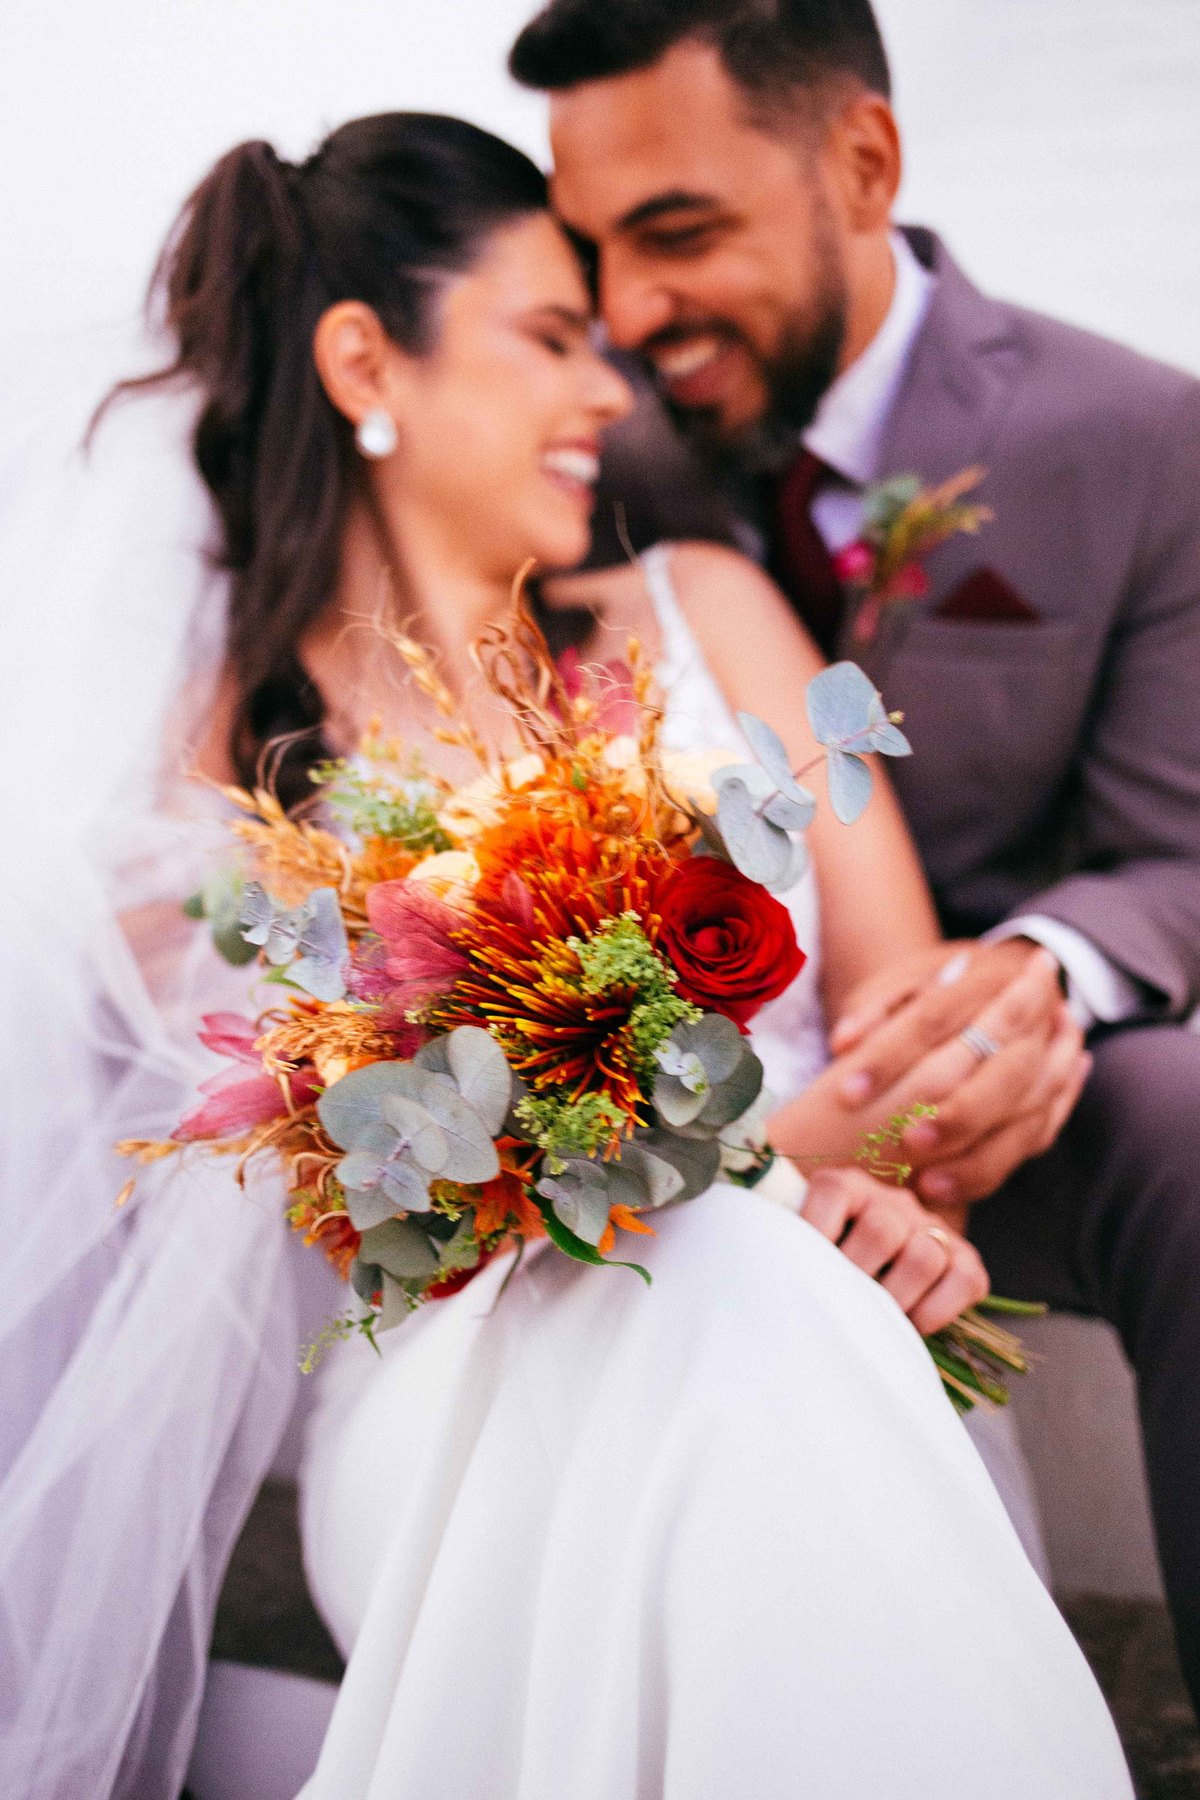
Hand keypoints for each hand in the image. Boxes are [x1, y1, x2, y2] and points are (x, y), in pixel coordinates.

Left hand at [801, 1166, 988, 1334]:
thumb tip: (766, 1266)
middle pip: (882, 1229)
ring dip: (896, 1299)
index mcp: (848, 1187)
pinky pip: (965, 1280)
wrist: (875, 1273)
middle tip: (839, 1307)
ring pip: (924, 1256)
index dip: (814, 1229)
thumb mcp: (802, 1244)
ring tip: (873, 1322)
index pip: (832, 1191)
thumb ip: (788, 1244)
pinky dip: (937, 1310)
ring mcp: (931, 1228)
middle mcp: (893, 1202)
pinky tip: (910, 1326)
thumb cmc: (826, 1265)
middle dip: (856, 1278)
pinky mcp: (966, 1260)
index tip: (800, 1269)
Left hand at [828, 939, 1088, 1207]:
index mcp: (990, 975)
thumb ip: (870, 1010)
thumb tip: (843, 1043)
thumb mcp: (894, 985)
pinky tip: (942, 1192)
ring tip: (924, 1184)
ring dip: (975, 1157)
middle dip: (956, 1115)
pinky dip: (985, 1172)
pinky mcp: (1052, 1101)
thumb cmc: (925, 989)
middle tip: (906, 1143)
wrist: (984, 989)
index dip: (890, 1057)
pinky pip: (1029, 1143)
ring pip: (1027, 1115)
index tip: (847, 1095)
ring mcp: (1053, 1061)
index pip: (937, 1018)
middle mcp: (1036, 1015)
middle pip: (1004, 1073)